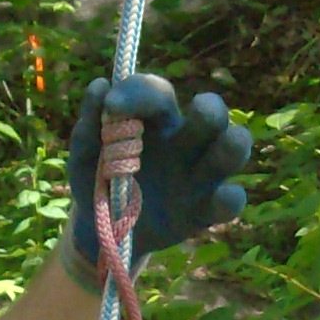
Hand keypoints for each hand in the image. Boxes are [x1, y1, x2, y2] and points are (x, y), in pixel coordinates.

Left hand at [65, 73, 252, 275]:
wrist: (101, 232)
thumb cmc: (98, 181)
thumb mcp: (85, 155)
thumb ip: (90, 124)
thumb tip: (100, 86)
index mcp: (155, 121)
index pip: (159, 93)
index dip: (140, 93)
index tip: (112, 106)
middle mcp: (184, 141)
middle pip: (212, 112)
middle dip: (210, 108)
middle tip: (196, 109)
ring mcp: (199, 175)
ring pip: (234, 148)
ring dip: (234, 144)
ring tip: (226, 145)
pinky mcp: (205, 209)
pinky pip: (232, 200)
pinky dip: (230, 198)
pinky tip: (218, 199)